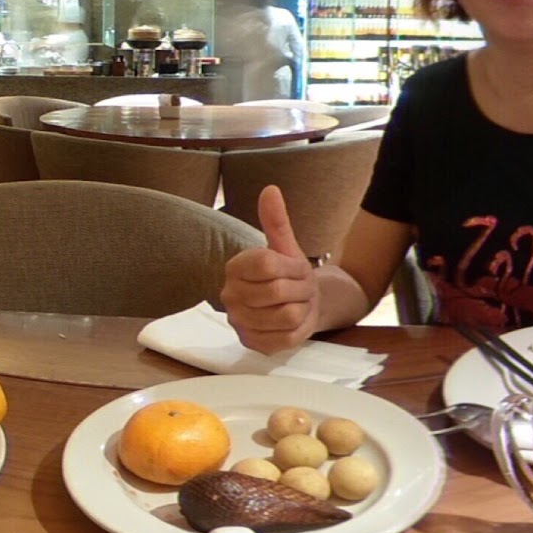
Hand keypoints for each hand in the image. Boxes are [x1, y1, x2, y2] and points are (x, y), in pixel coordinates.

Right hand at [218, 184, 319, 351]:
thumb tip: (270, 189)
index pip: (265, 264)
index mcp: (235, 267)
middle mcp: (230, 294)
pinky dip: (297, 330)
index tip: (293, 268)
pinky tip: (292, 323)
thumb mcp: (285, 246)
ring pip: (286, 315)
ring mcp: (240, 321)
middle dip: (300, 289)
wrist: (295, 306)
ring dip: (301, 309)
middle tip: (299, 289)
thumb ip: (276, 220)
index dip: (291, 267)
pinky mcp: (252, 343)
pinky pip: (286, 338)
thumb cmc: (289, 274)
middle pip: (278, 291)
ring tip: (296, 304)